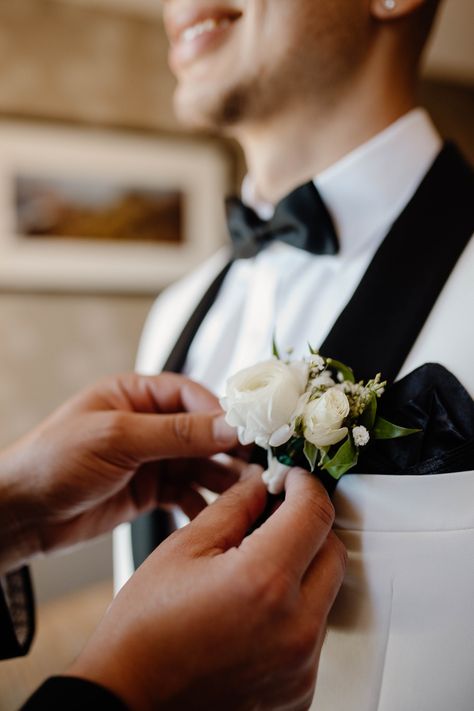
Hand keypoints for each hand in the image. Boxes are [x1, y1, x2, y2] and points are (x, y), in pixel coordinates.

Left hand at [0, 373, 238, 572]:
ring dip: (222, 479)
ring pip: (200, 464)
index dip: (222, 414)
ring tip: (245, 496)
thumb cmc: (51, 461)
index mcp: (136, 395)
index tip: (248, 433)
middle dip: (229, 450)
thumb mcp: (117, 438)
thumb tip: (227, 424)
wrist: (21, 514)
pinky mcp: (149, 490)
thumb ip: (176, 432)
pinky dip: (202, 503)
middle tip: (257, 468)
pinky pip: (187, 492)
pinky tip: (214, 516)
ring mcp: (150, 458)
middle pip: (203, 431)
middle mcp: (147, 424)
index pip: (193, 396)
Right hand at [69, 467, 346, 710]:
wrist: (130, 702)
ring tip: (257, 565)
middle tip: (277, 515)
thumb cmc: (143, 634)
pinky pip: (313, 631)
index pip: (315, 513)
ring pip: (326, 592)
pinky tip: (256, 606)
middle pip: (333, 551)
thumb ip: (233, 509)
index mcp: (263, 582)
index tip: (292, 479)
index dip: (305, 485)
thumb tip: (262, 485)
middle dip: (309, 524)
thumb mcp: (183, 549)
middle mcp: (294, 627)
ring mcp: (300, 664)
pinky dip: (295, 609)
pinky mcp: (299, 690)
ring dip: (303, 567)